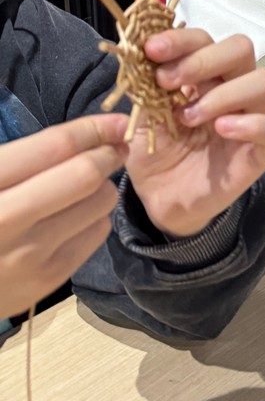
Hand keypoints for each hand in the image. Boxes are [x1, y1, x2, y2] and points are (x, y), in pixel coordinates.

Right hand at [0, 113, 128, 317]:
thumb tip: (91, 132)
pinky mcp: (48, 278)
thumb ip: (28, 154)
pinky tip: (75, 217)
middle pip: (85, 175)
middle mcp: (7, 219)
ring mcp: (30, 253)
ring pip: (100, 202)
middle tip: (113, 148)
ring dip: (103, 186)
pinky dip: (95, 217)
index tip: (118, 121)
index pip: (55, 146)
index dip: (94, 129)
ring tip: (86, 186)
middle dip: (107, 155)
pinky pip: (97, 233)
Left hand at [127, 30, 264, 238]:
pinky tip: (222, 130)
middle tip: (166, 82)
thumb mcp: (140, 115)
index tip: (151, 50)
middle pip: (241, 48)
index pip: (204, 38)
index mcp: (204, 73)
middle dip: (203, 59)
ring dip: (225, 92)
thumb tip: (139, 53)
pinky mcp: (263, 150)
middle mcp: (233, 87)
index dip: (180, 39)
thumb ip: (144, 85)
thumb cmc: (155, 151)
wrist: (159, 200)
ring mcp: (252, 116)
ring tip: (189, 117)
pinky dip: (255, 124)